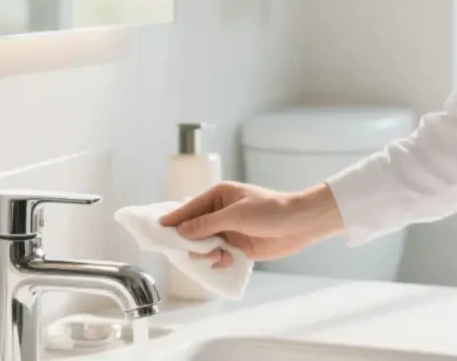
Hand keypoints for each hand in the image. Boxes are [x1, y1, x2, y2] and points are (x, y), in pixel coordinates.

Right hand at [158, 181, 343, 266]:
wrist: (299, 225)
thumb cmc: (269, 211)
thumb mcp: (235, 215)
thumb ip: (207, 224)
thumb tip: (182, 231)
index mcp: (219, 195)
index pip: (190, 207)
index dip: (174, 218)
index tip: (157, 227)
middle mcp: (221, 213)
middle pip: (194, 228)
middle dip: (191, 241)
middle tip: (190, 251)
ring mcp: (228, 230)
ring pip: (204, 245)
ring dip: (206, 253)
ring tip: (216, 256)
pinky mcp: (237, 247)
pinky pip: (218, 256)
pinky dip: (218, 260)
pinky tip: (225, 261)